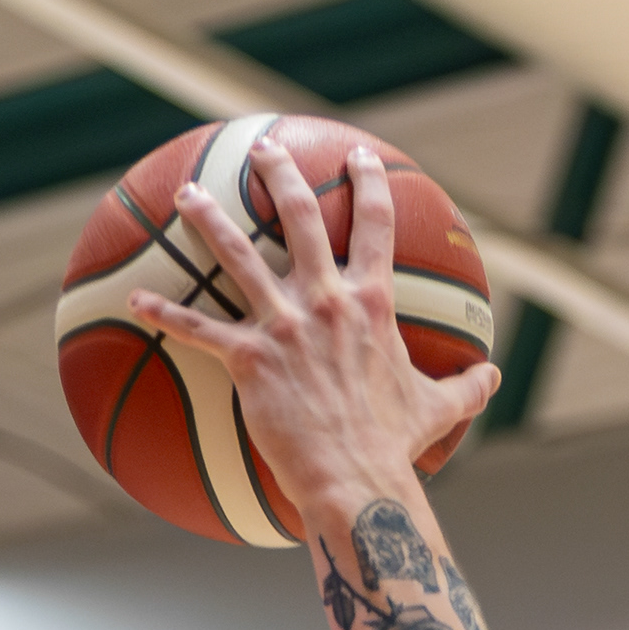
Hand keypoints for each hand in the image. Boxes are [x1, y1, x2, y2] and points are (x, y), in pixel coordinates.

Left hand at [128, 141, 499, 528]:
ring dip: (208, 220)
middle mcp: (325, 300)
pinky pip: (197, 329)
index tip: (360, 158)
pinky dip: (163, 312)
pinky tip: (134, 299)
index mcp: (370, 303)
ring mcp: (284, 326)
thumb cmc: (393, 446)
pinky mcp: (248, 360)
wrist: (356, 480)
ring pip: (237, 256)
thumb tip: (494, 376)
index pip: (374, 225)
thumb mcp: (437, 409)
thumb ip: (466, 387)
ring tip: (187, 194)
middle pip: (298, 217)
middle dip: (281, 173)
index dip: (369, 184)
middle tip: (264, 149)